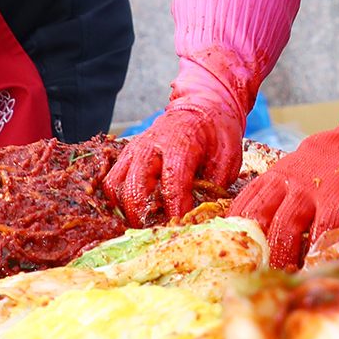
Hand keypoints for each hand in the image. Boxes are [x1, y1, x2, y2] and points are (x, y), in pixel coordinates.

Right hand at [104, 89, 243, 227]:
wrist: (203, 106)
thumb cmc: (217, 132)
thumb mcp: (228, 157)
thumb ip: (215, 185)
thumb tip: (204, 215)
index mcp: (178, 143)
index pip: (171, 184)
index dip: (175, 210)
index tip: (181, 227)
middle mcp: (149, 145)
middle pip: (135, 189)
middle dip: (146, 218)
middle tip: (161, 232)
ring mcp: (134, 149)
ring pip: (115, 188)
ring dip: (128, 211)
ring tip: (148, 224)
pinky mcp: (126, 155)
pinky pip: (111, 182)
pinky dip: (119, 201)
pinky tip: (138, 211)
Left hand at [230, 124, 338, 268]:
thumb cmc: (332, 162)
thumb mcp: (300, 170)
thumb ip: (283, 195)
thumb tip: (261, 230)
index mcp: (276, 177)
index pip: (246, 205)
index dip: (235, 232)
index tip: (234, 255)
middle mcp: (289, 182)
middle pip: (261, 221)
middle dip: (257, 252)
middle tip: (256, 276)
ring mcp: (313, 188)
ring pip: (287, 228)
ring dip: (282, 257)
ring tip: (281, 279)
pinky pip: (325, 228)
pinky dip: (318, 250)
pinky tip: (315, 265)